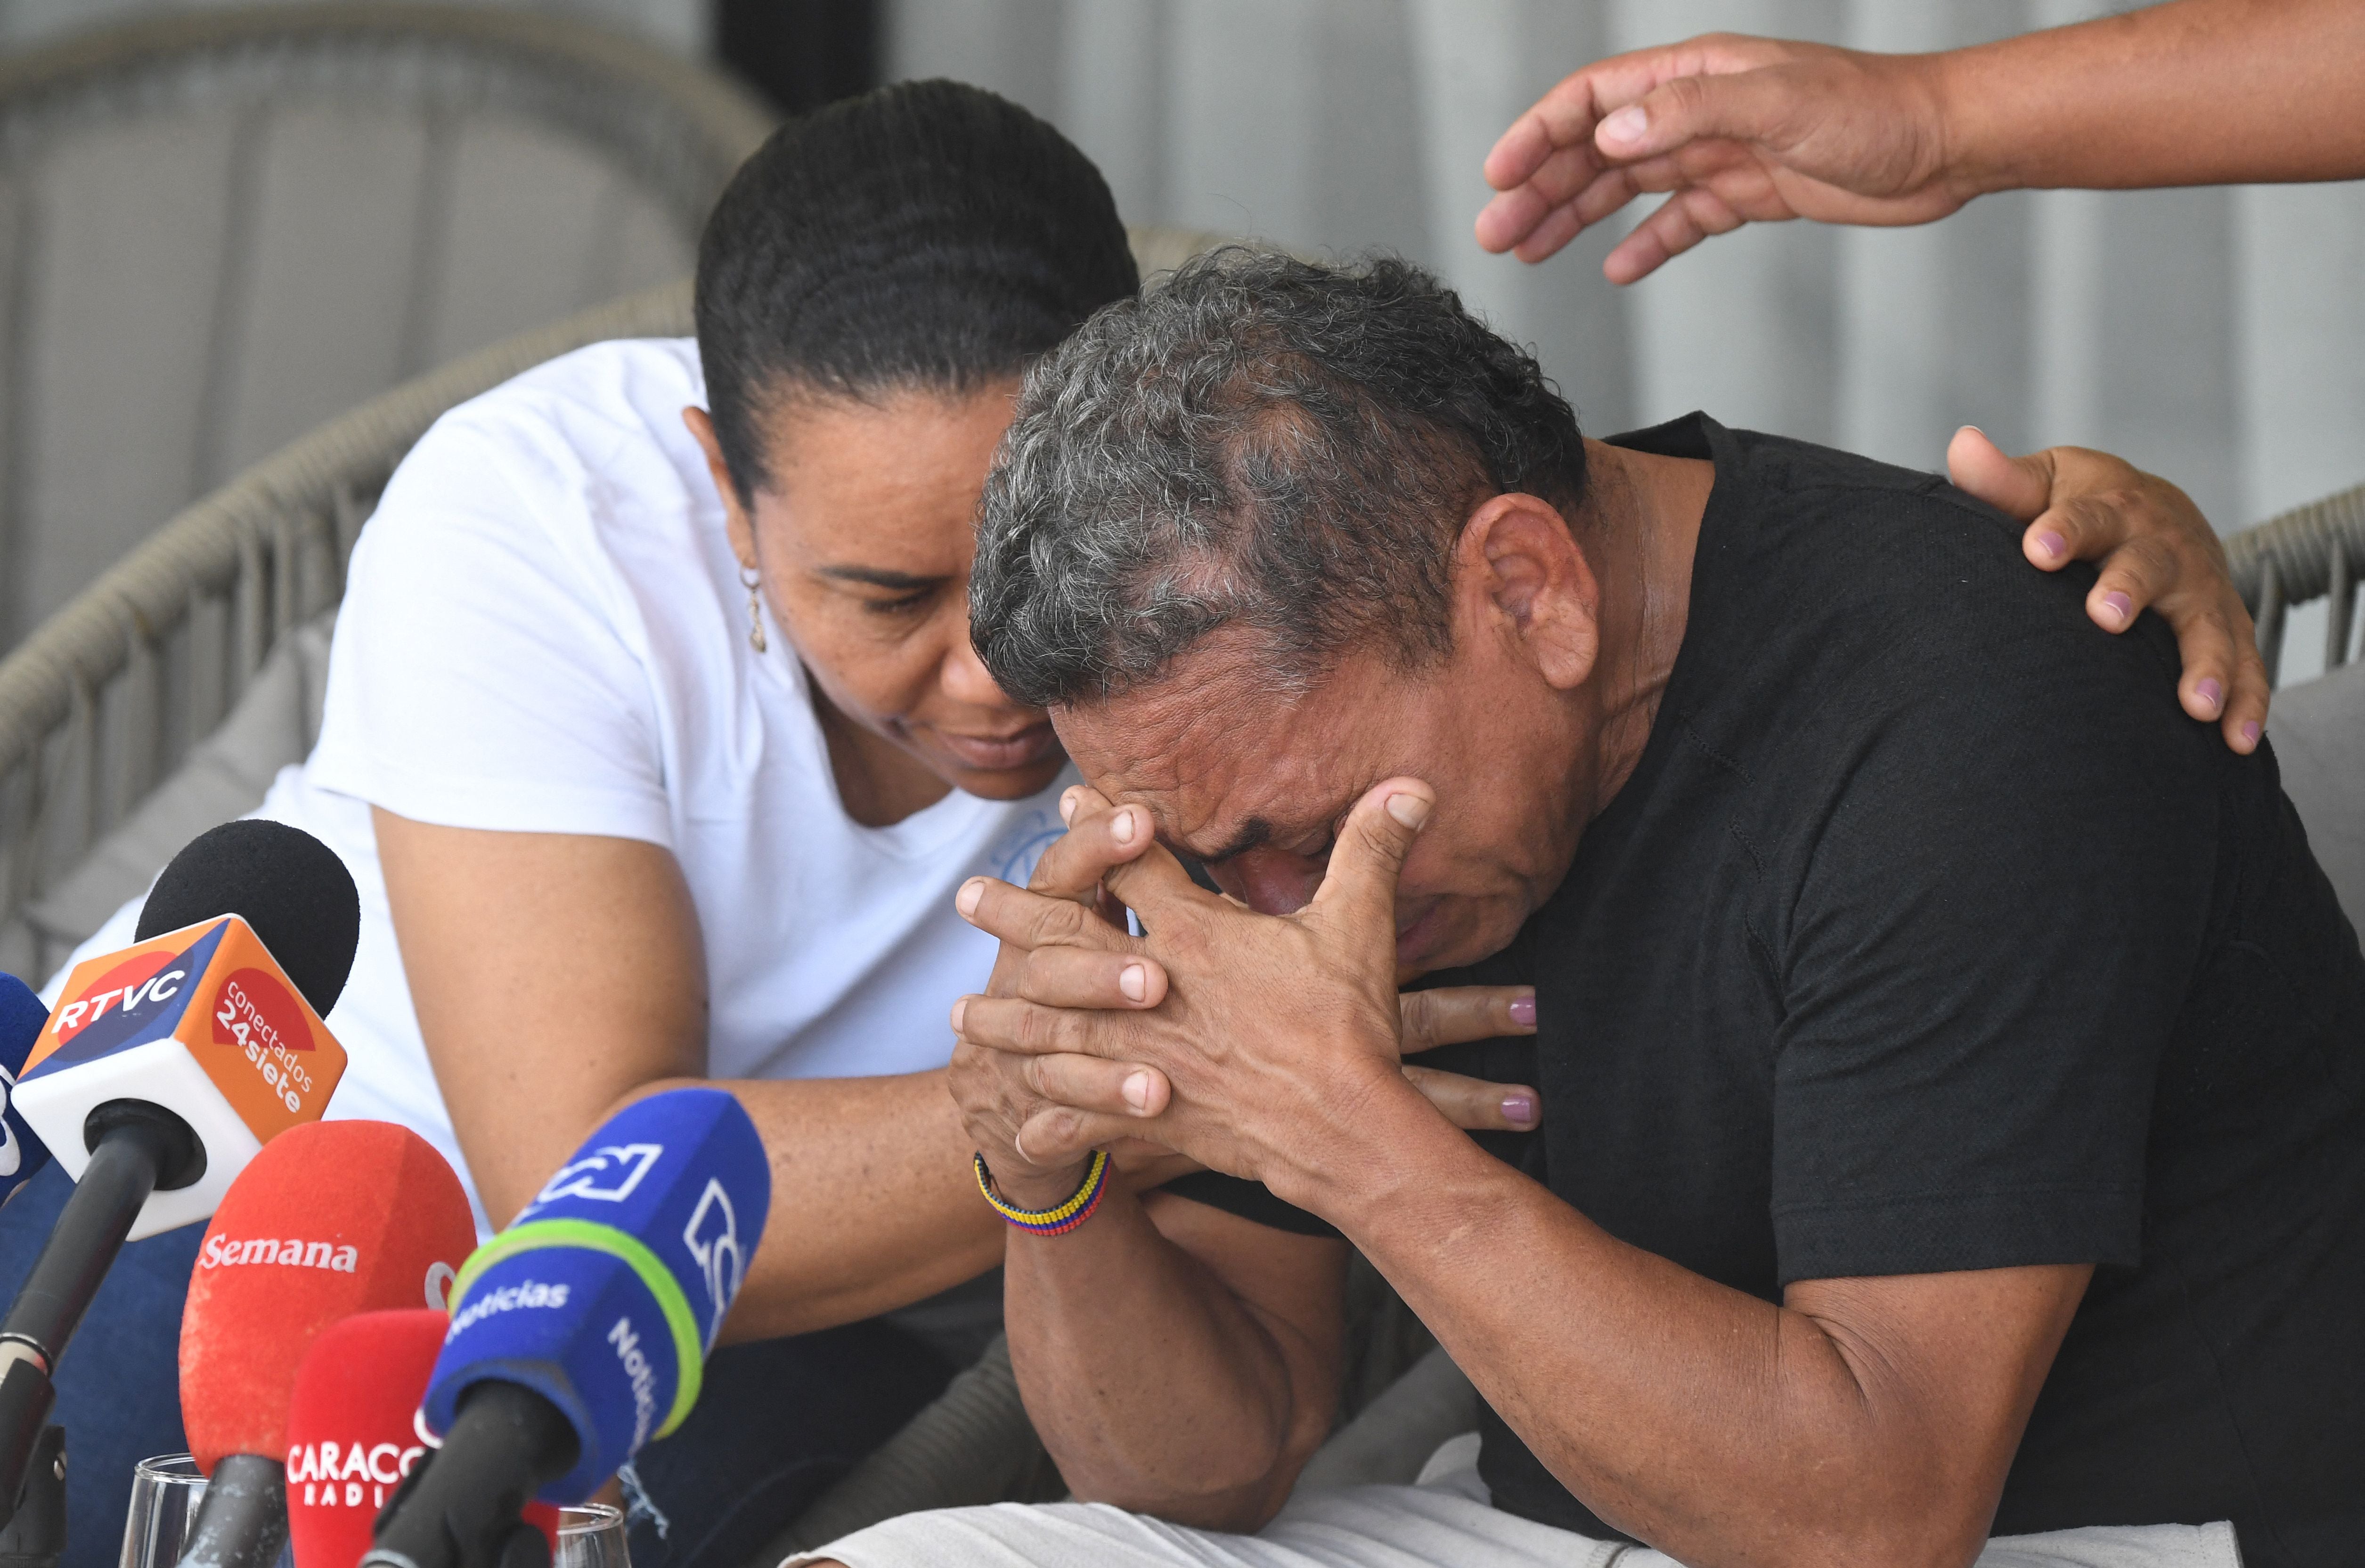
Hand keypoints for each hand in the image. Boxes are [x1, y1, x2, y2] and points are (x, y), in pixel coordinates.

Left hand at [951, 780, 1452, 1212]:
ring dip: (1004, 1020)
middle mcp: (1153, 990)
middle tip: (966, 896)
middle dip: (1012, 915)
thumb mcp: (1361, 928)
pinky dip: (1047, 1124)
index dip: (1102, 828)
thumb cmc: (1349, 1027)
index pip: (1134, 866)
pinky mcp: (1150, 1115)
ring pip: (1052, 1031)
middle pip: (1065, 940)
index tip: (1071, 802)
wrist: (1342, 1129)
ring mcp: (1143, 1055)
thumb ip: (1372, 851)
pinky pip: (1083, 1119)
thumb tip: (1410, 783)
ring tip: (959, 1014)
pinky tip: (1015, 1126)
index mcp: (1197, 935)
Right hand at [1477, 35, 1977, 281]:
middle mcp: (1699, 109)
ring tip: (1528, 253)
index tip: (1499, 174)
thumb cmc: (1875, 111)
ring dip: (1574, 218)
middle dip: (1540, 187)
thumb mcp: (1779, 103)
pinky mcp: (1748, 193)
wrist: (1945, 145)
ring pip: (1627, 188)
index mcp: (1696, 74)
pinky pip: (1680, 221)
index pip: (1595, 99)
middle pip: (1598, 148)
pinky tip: (1615, 270)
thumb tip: (1613, 131)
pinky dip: (1646, 246)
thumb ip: (1692, 111)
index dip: (1540, 133)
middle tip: (1495, 232)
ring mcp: (1720, 152)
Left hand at [1947, 427, 2266, 753]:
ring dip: (2204, 663)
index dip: (2060, 530)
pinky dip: (2247, 700)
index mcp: (2111, 508)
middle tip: (2105, 617)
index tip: (2035, 550)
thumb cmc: (2082, 505)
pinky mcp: (2225, 625)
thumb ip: (2002, 479)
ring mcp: (2199, 589)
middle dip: (2128, 589)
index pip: (2084, 516)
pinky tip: (2235, 739)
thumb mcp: (2046, 484)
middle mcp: (2162, 546)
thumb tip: (1962, 444)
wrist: (2158, 513)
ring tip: (2195, 705)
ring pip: (2206, 625)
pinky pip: (2244, 664)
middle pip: (2147, 566)